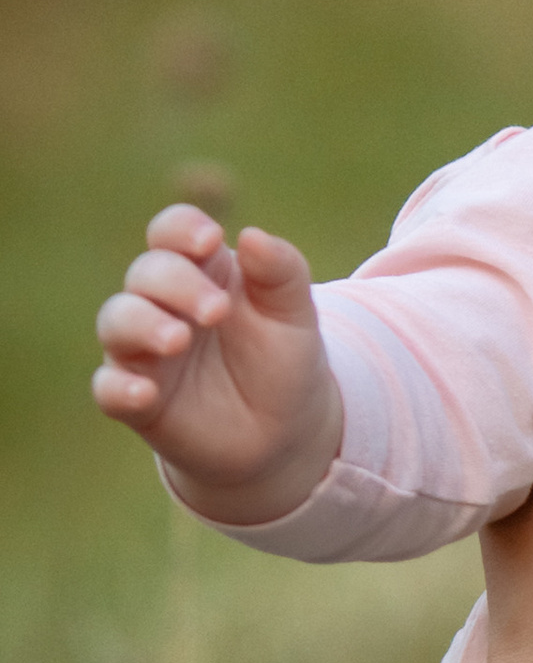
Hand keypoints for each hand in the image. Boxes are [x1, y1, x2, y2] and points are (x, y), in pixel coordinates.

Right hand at [92, 204, 342, 519]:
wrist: (284, 433)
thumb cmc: (281, 360)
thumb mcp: (293, 315)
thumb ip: (281, 272)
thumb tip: (252, 236)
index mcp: (202, 271)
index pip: (172, 232)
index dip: (181, 229)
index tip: (209, 241)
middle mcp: (163, 303)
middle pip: (146, 272)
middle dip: (177, 284)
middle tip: (217, 311)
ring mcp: (144, 351)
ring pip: (117, 321)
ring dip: (142, 324)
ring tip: (178, 339)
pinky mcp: (137, 399)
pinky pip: (109, 387)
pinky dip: (120, 387)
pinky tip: (144, 392)